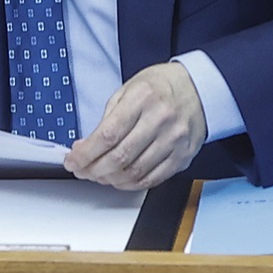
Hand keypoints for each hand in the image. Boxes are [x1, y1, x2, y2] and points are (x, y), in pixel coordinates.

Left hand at [65, 62, 206, 189]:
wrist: (199, 89)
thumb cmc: (160, 87)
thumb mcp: (128, 89)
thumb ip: (107, 118)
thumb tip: (86, 146)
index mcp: (142, 98)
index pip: (107, 135)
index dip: (85, 154)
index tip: (72, 161)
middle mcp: (161, 119)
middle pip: (120, 157)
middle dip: (93, 170)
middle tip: (82, 170)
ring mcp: (174, 140)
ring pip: (135, 172)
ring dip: (110, 179)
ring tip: (98, 175)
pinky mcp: (182, 156)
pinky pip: (153, 179)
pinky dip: (131, 184)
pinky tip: (119, 179)